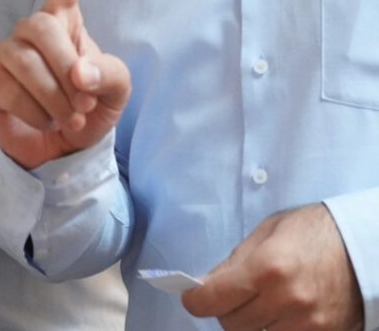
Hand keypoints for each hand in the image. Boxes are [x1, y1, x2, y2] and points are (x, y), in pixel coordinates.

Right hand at [0, 0, 130, 169]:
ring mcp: (6, 53)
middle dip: (67, 68)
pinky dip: (40, 116)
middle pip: (42, 27)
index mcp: (66, 20)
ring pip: (28, 63)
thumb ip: (107, 75)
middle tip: (83, 102)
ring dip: (57, 100)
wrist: (60, 152)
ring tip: (67, 117)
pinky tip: (44, 122)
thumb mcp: (115, 91)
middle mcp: (32, 29)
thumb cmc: (88, 110)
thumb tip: (78, 75)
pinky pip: (13, 91)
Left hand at [182, 203, 363, 330]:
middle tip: (229, 297)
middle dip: (224, 311)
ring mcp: (308, 324)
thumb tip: (206, 284)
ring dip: (249, 324)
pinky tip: (276, 315)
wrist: (361, 246)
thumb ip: (236, 261)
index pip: (214, 298)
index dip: (195, 300)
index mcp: (267, 267)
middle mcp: (286, 300)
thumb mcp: (266, 233)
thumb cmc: (311, 232)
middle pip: (232, 325)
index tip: (191, 297)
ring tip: (256, 305)